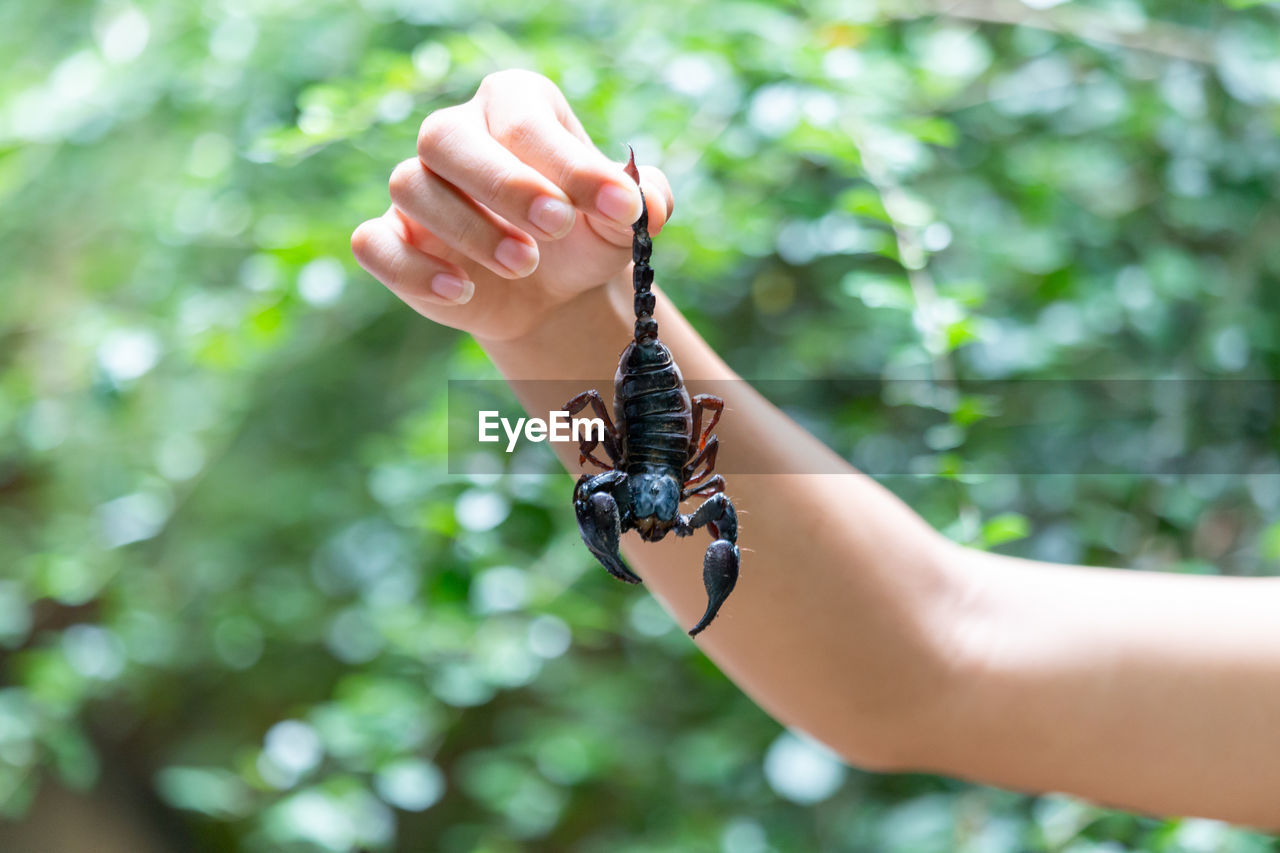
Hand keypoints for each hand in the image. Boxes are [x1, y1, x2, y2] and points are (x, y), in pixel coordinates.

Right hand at [351, 69, 674, 342]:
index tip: (618, 207)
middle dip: (504, 184)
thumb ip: (644, 201)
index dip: (571, 164)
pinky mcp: (394, 240)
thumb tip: (643, 203)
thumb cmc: (585, 235)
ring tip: (524, 264)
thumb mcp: (624, 220)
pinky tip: (462, 291)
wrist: (552, 293)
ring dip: (469, 229)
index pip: (525, 121)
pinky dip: (413, 270)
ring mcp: (418, 187)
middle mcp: (457, 134)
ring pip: (411, 187)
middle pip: (446, 137)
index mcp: (514, 106)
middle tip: (556, 227)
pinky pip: (375, 244)